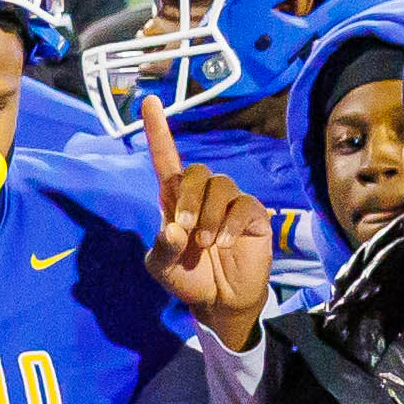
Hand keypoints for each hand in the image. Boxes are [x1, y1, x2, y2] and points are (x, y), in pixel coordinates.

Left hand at [139, 99, 272, 349]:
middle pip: (197, 172)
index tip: (150, 102)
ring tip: (207, 244)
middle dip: (188, 199)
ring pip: (221, 186)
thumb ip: (163, 249)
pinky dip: (232, 225)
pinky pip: (244, 205)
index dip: (158, 131)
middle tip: (186, 230)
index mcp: (175, 200)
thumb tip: (175, 229)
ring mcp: (230, 203)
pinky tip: (226, 244)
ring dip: (210, 216)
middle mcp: (203, 195)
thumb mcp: (163, 268)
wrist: (219, 301)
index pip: (166, 159)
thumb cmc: (188, 277)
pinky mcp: (254, 215)